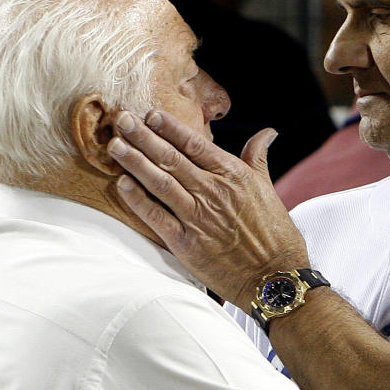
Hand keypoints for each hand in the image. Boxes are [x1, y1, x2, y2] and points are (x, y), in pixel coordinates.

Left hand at [107, 109, 309, 306]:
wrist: (275, 276)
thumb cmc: (274, 234)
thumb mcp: (268, 189)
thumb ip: (257, 158)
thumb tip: (267, 133)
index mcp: (232, 175)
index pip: (194, 144)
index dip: (170, 127)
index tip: (150, 114)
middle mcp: (213, 192)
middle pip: (171, 158)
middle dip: (143, 137)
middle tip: (121, 119)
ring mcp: (198, 218)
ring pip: (160, 183)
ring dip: (135, 162)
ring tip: (114, 145)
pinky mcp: (187, 244)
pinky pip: (157, 218)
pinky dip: (138, 201)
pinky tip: (122, 184)